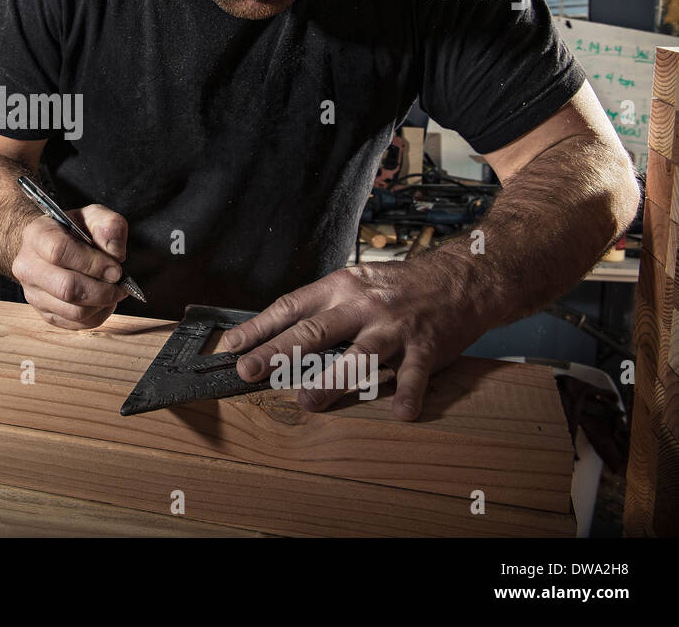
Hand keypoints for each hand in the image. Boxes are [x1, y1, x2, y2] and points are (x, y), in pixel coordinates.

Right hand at [12, 204, 130, 329]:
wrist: (50, 248)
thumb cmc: (73, 231)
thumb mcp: (93, 216)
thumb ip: (109, 226)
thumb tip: (115, 254)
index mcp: (36, 235)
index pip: (59, 251)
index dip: (93, 263)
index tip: (116, 268)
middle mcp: (27, 266)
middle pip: (67, 288)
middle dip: (102, 290)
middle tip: (120, 284)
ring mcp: (33, 293)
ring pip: (73, 312)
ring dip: (102, 304)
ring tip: (113, 291)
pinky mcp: (44, 313)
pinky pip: (76, 324)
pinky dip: (97, 315)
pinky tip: (102, 300)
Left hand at [221, 260, 485, 419]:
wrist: (459, 278)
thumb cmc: (397, 286)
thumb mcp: (354, 284)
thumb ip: (321, 309)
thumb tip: (277, 335)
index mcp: (340, 288)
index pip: (290, 308)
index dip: (259, 327)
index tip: (233, 347)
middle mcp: (363, 306)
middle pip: (314, 332)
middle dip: (278, 352)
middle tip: (249, 371)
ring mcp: (395, 327)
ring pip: (359, 355)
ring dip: (332, 380)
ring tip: (307, 402)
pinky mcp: (426, 347)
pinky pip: (415, 374)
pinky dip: (408, 394)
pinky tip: (400, 413)